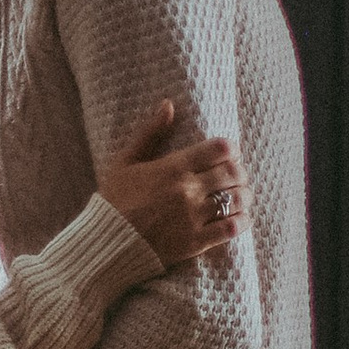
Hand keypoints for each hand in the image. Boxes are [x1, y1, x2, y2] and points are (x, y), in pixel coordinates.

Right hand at [98, 100, 245, 269]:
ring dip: (244, 196)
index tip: (228, 154)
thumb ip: (150, 133)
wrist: (104, 244)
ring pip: (237, 199)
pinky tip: (240, 219)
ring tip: (240, 197)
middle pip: (234, 173)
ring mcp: (193, 217)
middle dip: (240, 172)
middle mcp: (187, 190)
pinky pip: (231, 228)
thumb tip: (168, 104)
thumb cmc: (113, 202)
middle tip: (236, 176)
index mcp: (173, 167)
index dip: (230, 149)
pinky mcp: (195, 242)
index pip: (220, 149)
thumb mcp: (126, 162)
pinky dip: (241, 221)